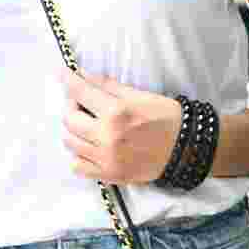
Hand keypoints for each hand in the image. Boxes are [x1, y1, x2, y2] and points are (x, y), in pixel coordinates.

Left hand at [62, 68, 181, 183]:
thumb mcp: (140, 95)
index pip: (81, 92)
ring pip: (70, 142)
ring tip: (87, 124)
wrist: (185, 149)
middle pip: (69, 119)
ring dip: (74, 129)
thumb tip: (83, 75)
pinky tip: (90, 146)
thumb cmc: (166, 118)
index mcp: (116, 113)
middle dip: (72, 106)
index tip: (63, 73)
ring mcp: (107, 159)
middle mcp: (107, 137)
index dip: (68, 80)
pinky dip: (78, 154)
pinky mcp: (109, 175)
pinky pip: (78, 166)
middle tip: (82, 103)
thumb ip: (108, 86)